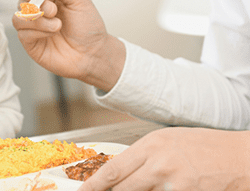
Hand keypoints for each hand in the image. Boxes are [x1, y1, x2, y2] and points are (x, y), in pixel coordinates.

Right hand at [12, 0, 124, 90]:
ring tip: (57, 25)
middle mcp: (38, 12)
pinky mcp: (31, 44)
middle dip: (37, 5)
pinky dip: (38, 32)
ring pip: (18, 18)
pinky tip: (52, 34)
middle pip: (21, 2)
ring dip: (38, 20)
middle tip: (54, 11)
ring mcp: (33, 29)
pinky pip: (23, 34)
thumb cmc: (88, 27)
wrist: (93, 52)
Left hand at [77, 127, 249, 190]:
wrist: (241, 155)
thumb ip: (145, 157)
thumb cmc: (206, 147)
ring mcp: (172, 181)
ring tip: (139, 189)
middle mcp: (158, 162)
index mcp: (151, 144)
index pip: (113, 169)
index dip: (94, 185)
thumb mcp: (170, 142)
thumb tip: (123, 173)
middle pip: (121, 187)